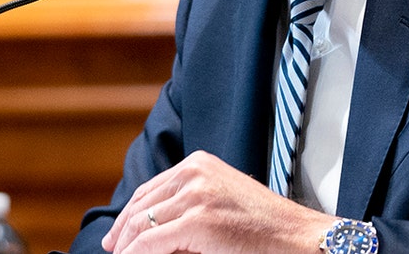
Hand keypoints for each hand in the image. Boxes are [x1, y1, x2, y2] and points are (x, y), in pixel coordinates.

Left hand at [101, 150, 336, 252]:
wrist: (296, 235)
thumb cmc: (263, 224)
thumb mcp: (221, 199)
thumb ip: (189, 202)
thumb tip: (149, 229)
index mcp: (199, 163)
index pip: (149, 189)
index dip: (128, 214)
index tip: (118, 235)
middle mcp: (194, 172)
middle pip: (141, 204)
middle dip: (122, 231)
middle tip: (112, 250)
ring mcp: (196, 195)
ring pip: (141, 225)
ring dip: (126, 246)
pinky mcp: (197, 221)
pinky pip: (149, 243)